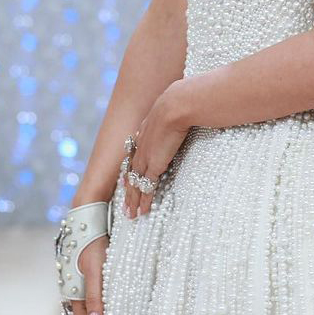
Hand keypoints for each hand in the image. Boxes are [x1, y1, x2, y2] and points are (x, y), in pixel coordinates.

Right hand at [69, 231, 108, 314]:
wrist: (86, 217)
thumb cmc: (92, 244)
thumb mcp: (96, 271)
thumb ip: (95, 297)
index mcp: (73, 292)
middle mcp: (73, 288)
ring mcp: (77, 278)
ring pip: (85, 304)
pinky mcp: (83, 269)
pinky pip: (89, 291)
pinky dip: (95, 301)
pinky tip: (104, 301)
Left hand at [123, 84, 191, 218]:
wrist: (178, 104)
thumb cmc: (182, 100)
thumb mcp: (175, 105)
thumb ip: (176, 109)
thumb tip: (188, 103)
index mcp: (146, 130)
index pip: (135, 152)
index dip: (132, 166)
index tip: (128, 176)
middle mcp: (142, 145)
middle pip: (131, 171)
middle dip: (128, 188)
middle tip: (125, 202)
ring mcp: (146, 156)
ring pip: (135, 183)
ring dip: (133, 200)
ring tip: (131, 214)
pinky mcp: (154, 165)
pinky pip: (146, 188)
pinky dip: (143, 201)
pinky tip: (142, 211)